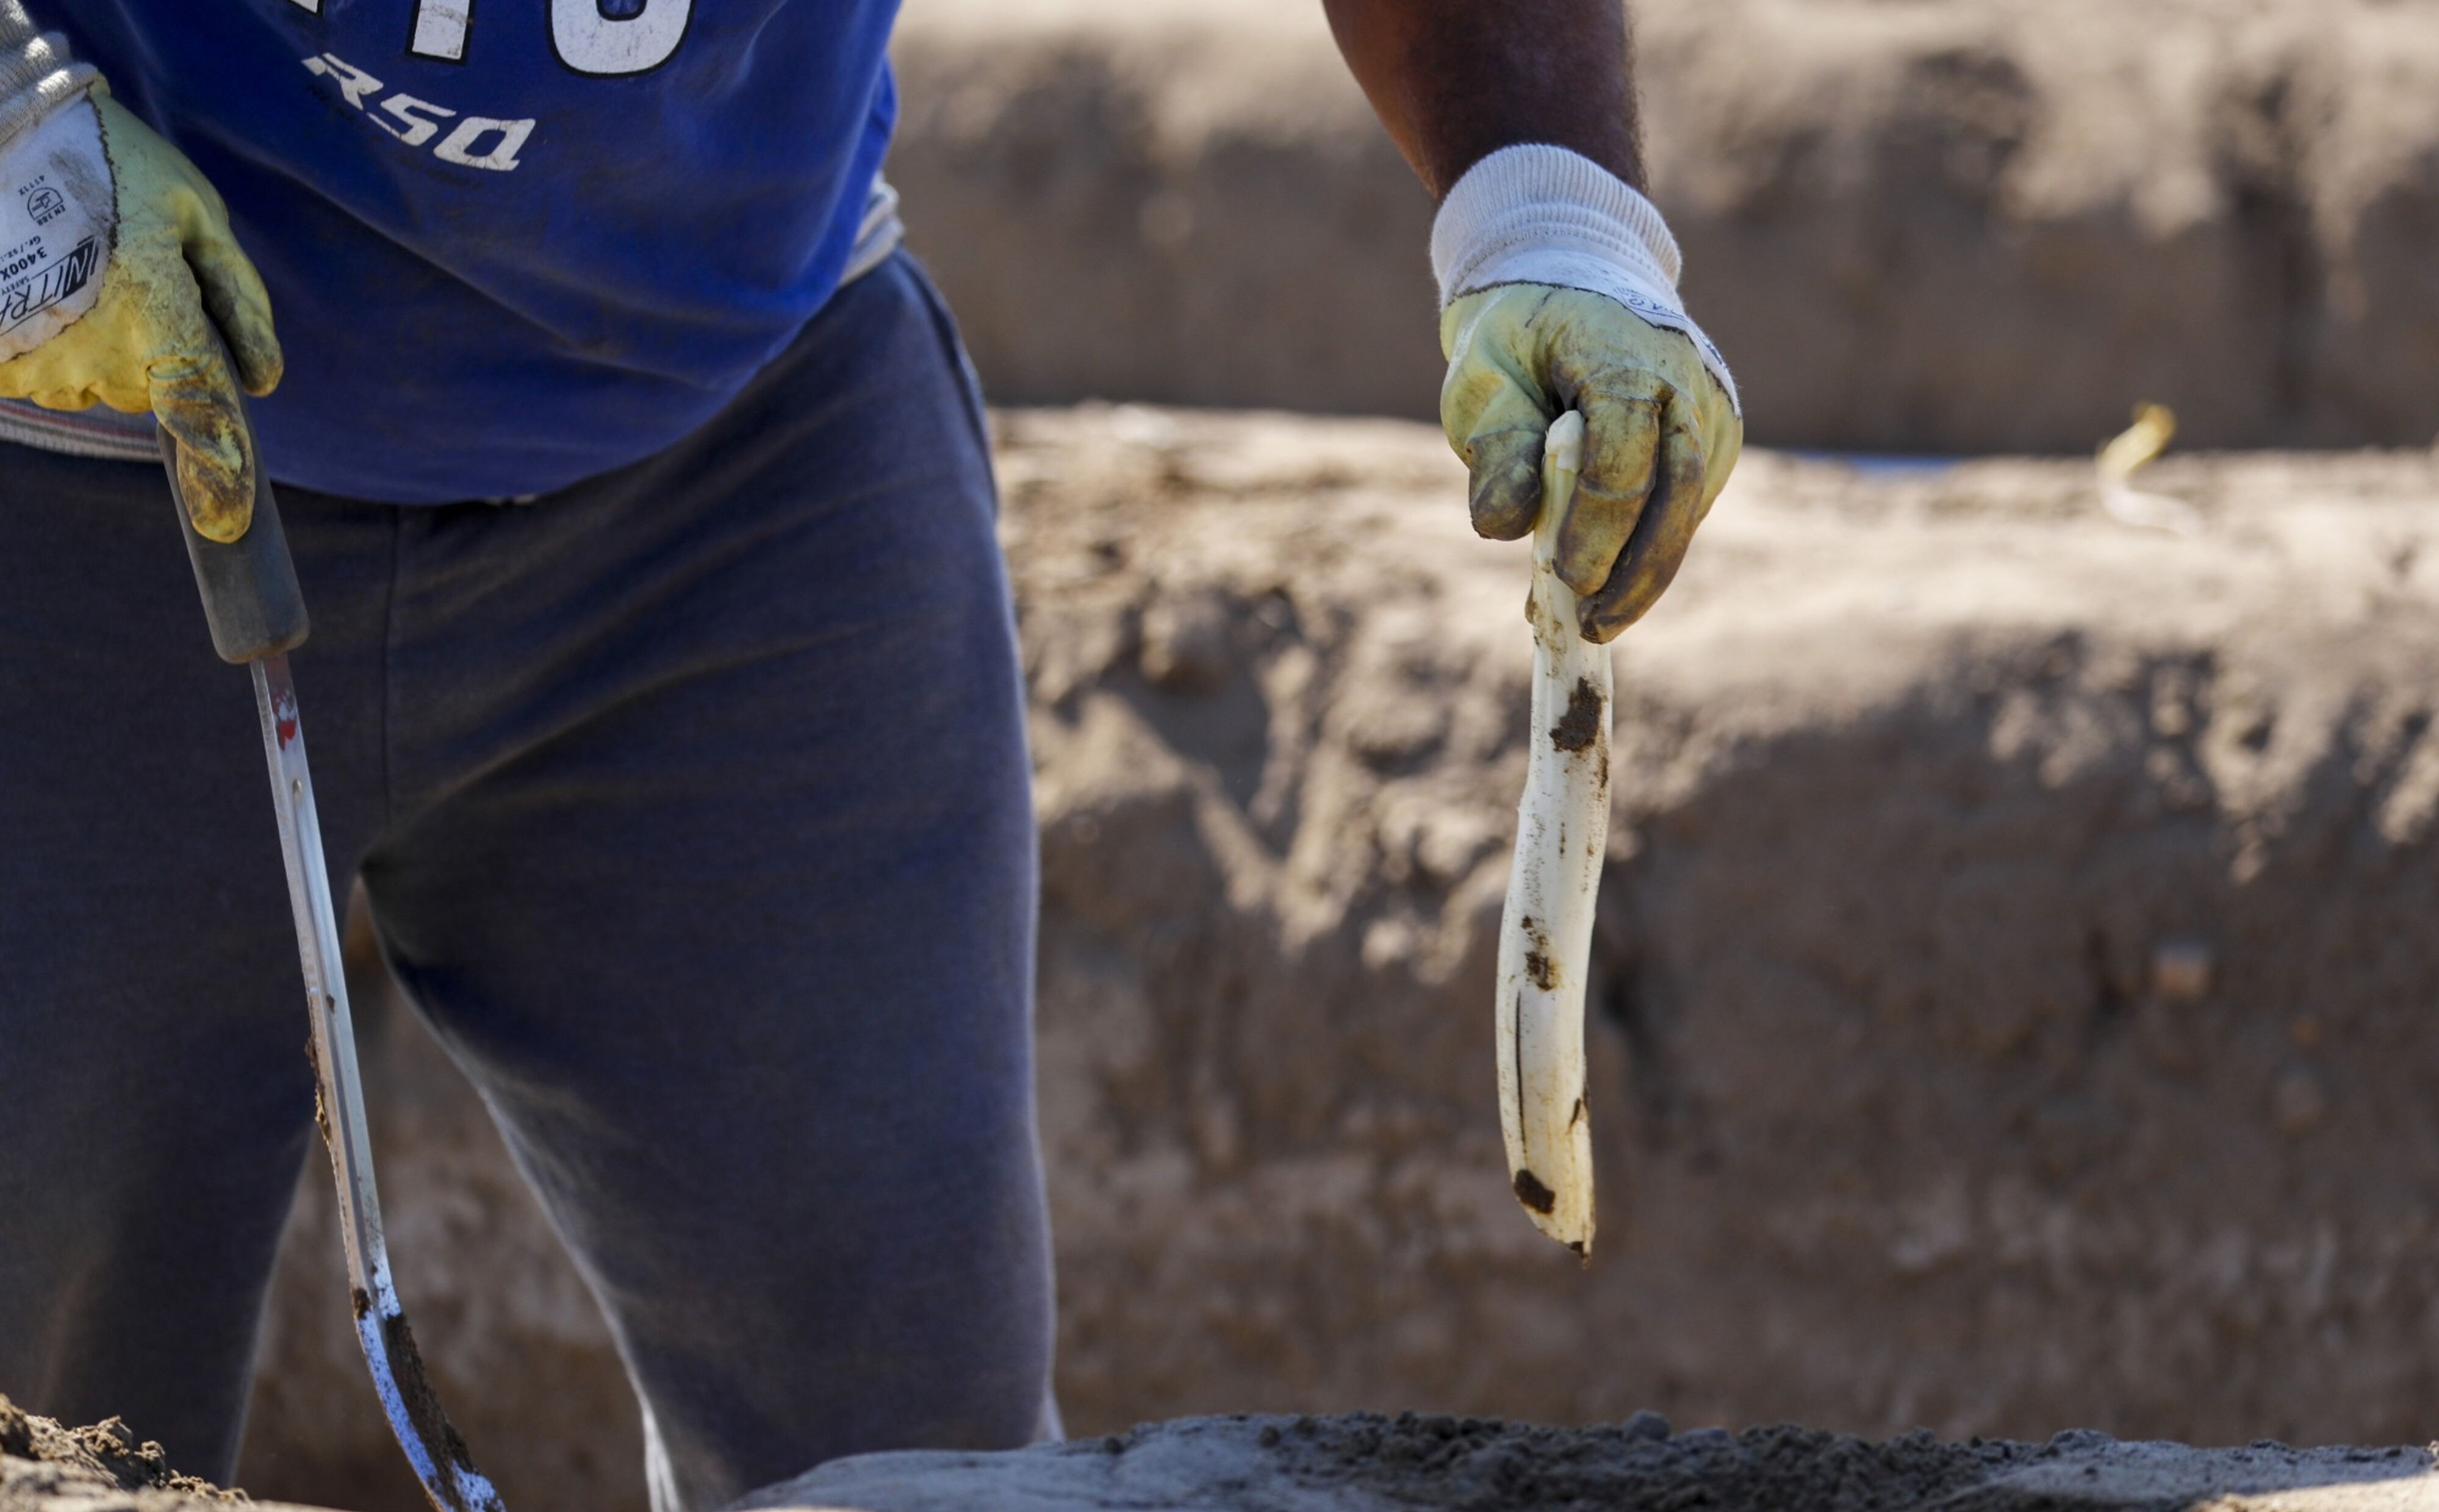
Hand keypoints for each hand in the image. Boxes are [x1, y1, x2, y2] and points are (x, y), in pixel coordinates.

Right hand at [0, 89, 281, 541]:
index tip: (227, 527)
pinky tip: (40, 279)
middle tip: (121, 269)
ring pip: (92, 382)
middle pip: (145, 388)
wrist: (3, 129)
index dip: (218, 474)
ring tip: (73, 263)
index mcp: (157, 312)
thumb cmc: (108, 161)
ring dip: (94, 338)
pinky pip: (42, 371)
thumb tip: (266, 382)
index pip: (198, 412)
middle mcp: (94, 350)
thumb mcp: (194, 212)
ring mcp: (35, 359)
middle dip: (148, 345)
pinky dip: (48, 336)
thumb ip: (239, 299)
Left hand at [1442, 284, 1741, 643]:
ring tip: (1593, 624)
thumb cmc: (1521, 335)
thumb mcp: (1484, 376)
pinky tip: (1604, 583)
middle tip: (1592, 630)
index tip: (1563, 581)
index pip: (1624, 456)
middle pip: (1676, 492)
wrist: (1578, 282)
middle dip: (1637, 571)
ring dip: (1645, 572)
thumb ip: (1495, 447)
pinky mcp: (1714, 441)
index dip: (1596, 527)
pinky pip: (1687, 507)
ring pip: (1689, 508)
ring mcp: (1711, 411)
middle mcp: (1686, 382)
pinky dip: (1648, 549)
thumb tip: (1502, 527)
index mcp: (1625, 354)